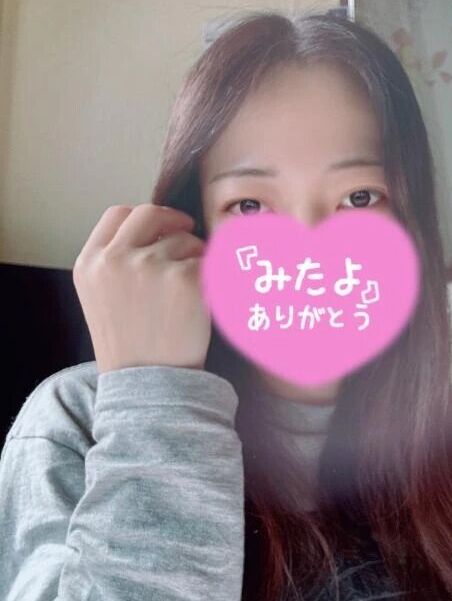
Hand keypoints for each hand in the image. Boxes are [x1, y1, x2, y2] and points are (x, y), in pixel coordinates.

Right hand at [73, 204, 210, 373]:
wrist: (149, 386)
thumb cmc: (133, 344)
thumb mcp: (103, 296)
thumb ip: (118, 259)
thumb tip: (159, 227)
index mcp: (90, 263)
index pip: (117, 215)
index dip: (142, 219)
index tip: (160, 227)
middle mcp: (114, 260)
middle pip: (149, 214)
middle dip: (173, 221)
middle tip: (189, 233)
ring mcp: (149, 267)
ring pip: (185, 240)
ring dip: (195, 257)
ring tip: (189, 293)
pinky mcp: (185, 278)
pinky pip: (208, 262)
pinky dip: (213, 277)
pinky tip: (203, 301)